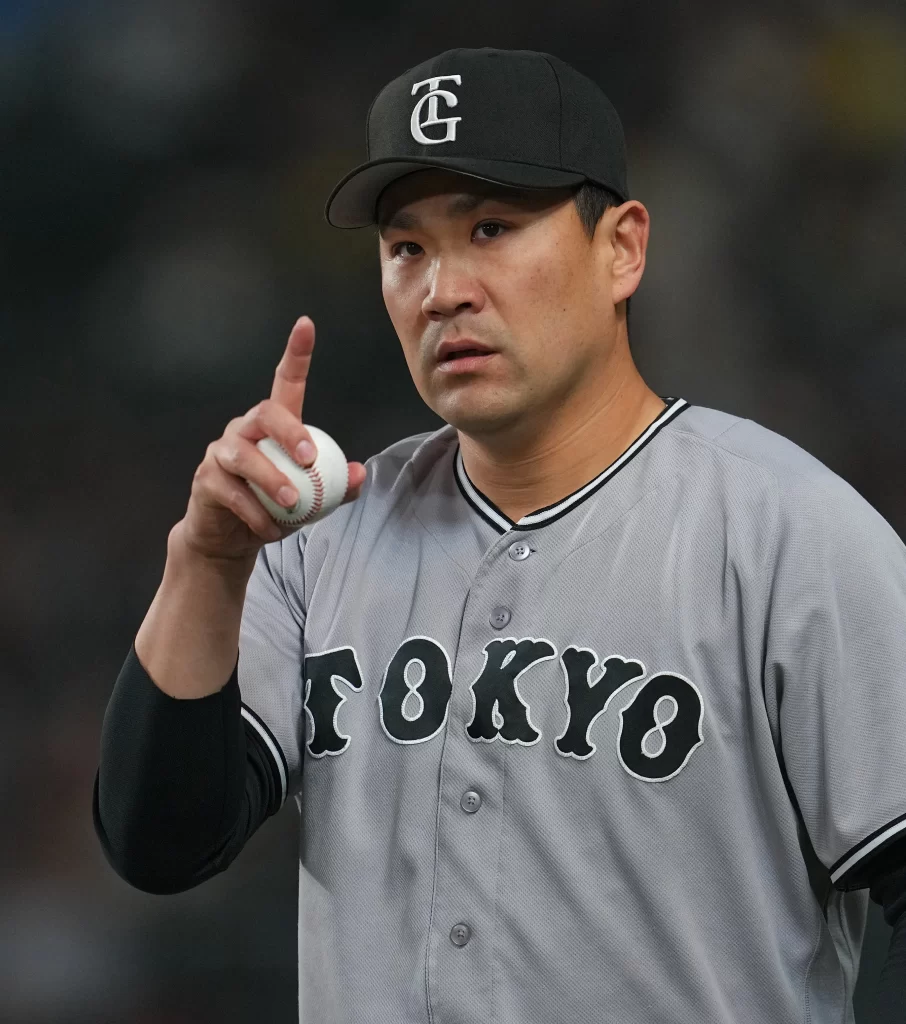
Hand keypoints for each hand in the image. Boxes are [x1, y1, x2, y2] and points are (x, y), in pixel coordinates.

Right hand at [176, 316, 367, 562]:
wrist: (231, 539)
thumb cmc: (274, 508)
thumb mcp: (313, 498)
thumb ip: (336, 485)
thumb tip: (358, 473)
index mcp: (273, 426)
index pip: (285, 381)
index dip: (296, 353)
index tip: (306, 325)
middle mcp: (245, 429)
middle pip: (265, 414)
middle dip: (290, 433)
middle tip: (310, 459)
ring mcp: (221, 452)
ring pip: (244, 456)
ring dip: (272, 480)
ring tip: (293, 504)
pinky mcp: (206, 478)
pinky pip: (231, 491)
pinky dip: (255, 513)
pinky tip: (270, 529)